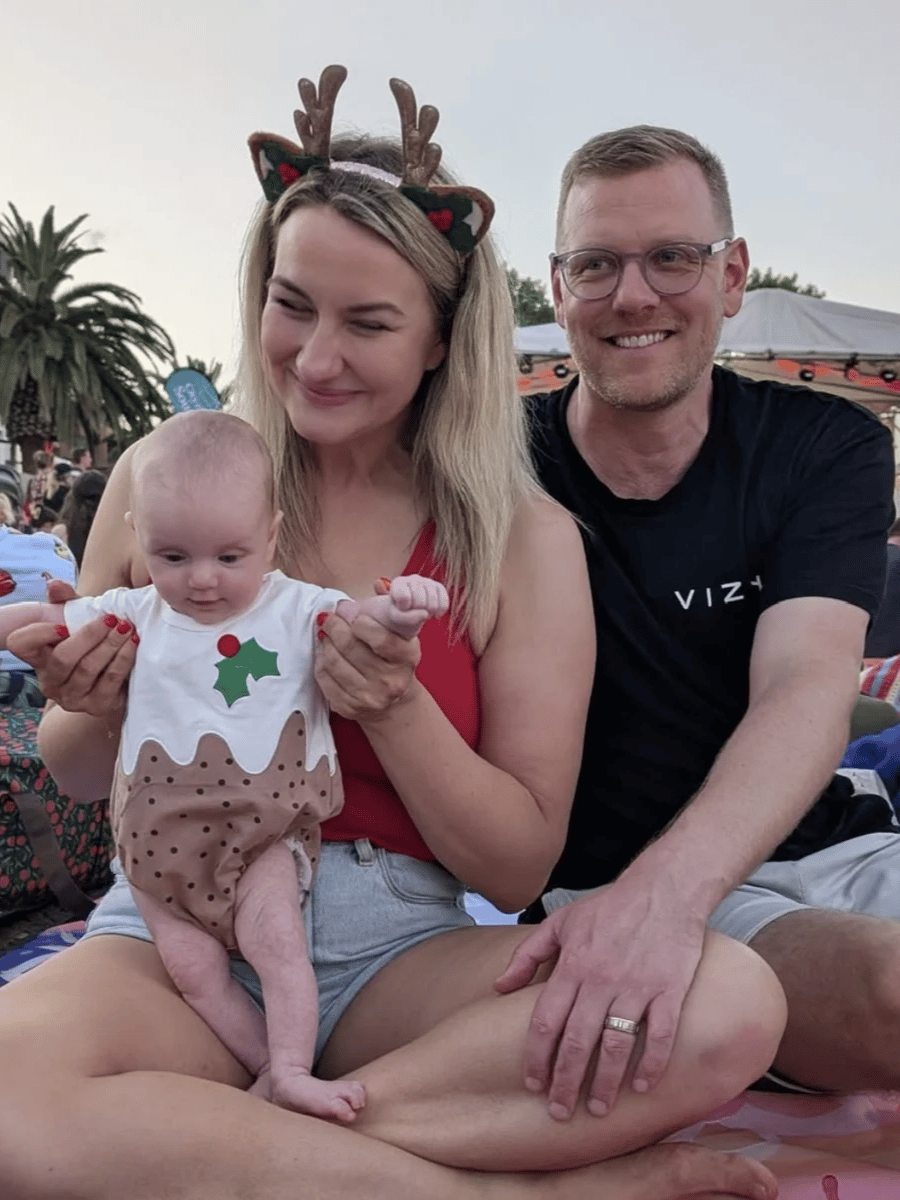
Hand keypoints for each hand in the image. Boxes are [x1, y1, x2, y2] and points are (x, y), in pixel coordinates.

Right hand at [8, 584, 136, 717]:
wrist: (117, 678)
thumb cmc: (93, 643)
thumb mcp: (78, 619)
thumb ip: (66, 600)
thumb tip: (55, 585)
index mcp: (39, 657)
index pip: (21, 644)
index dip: (39, 633)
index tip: (64, 624)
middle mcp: (50, 682)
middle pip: (63, 658)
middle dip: (90, 635)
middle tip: (113, 619)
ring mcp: (72, 698)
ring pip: (89, 669)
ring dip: (111, 646)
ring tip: (127, 628)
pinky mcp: (96, 707)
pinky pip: (110, 682)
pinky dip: (123, 660)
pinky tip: (133, 645)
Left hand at [314, 597, 421, 722]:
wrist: (394, 703)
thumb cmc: (394, 660)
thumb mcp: (402, 636)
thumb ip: (390, 610)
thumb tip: (379, 583)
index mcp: (406, 658)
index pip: (379, 637)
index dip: (359, 621)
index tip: (351, 613)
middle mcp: (390, 681)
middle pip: (351, 647)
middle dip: (335, 627)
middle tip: (329, 618)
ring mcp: (368, 697)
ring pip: (334, 662)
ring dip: (326, 643)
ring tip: (327, 634)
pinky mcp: (349, 707)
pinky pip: (324, 678)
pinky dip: (320, 662)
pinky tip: (325, 654)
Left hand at [494, 877, 706, 1119]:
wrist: (665, 889)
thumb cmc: (610, 907)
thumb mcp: (561, 923)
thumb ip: (526, 955)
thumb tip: (498, 987)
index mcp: (572, 965)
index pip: (546, 1021)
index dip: (536, 1057)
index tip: (532, 1084)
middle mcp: (601, 979)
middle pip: (577, 1041)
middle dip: (565, 1082)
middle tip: (559, 1112)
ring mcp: (637, 986)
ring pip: (616, 1045)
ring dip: (605, 1082)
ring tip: (597, 1109)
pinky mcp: (670, 989)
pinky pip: (661, 1035)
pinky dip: (651, 1064)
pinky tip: (641, 1087)